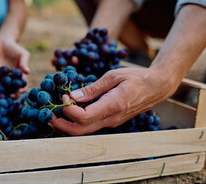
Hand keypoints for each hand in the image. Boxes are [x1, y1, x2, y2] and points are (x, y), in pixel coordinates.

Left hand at [0, 38, 29, 95]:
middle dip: (11, 94)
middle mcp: (11, 78)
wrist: (2, 42)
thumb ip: (24, 62)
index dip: (22, 89)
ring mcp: (1, 77)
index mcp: (20, 75)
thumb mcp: (22, 54)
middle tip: (10, 96)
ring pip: (1, 88)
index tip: (20, 91)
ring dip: (0, 93)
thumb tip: (27, 71)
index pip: (22, 85)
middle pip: (12, 89)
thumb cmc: (15, 48)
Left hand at [51, 67, 177, 135]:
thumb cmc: (136, 78)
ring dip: (68, 124)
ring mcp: (112, 122)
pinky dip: (78, 121)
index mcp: (112, 106)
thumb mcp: (113, 76)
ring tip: (56, 112)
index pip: (84, 117)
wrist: (157, 87)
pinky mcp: (112, 121)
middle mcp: (111, 119)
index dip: (69, 109)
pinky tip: (71, 111)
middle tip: (49, 114)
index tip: (64, 96)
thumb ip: (93, 88)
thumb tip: (74, 95)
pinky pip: (92, 126)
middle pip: (81, 130)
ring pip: (85, 130)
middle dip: (61, 124)